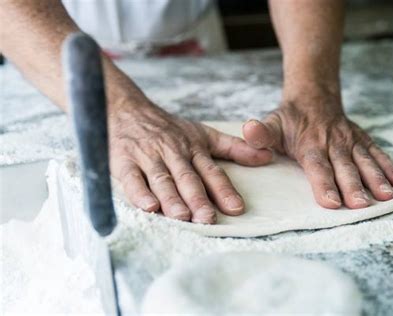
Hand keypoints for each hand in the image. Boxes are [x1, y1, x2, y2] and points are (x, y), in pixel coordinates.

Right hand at [108, 102, 271, 222]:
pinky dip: (139, 193)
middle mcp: (173, 154)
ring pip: (162, 180)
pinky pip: (132, 179)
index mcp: (193, 149)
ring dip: (172, 199)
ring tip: (182, 217)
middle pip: (187, 178)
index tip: (236, 208)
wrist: (127, 110)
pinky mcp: (124, 162)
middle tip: (208, 218)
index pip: (211, 172)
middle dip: (198, 199)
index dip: (224, 190)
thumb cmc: (169, 128)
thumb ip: (235, 147)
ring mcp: (148, 158)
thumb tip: (267, 157)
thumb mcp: (204, 134)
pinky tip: (149, 207)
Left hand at [242, 93, 392, 208]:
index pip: (318, 167)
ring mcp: (350, 141)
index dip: (324, 184)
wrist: (313, 95)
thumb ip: (261, 134)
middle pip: (344, 168)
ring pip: (365, 161)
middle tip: (362, 206)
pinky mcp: (362, 140)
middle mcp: (333, 143)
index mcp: (310, 144)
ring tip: (387, 196)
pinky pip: (378, 152)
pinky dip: (389, 166)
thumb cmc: (290, 119)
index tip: (331, 202)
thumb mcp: (272, 124)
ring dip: (376, 179)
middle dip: (354, 187)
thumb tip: (248, 130)